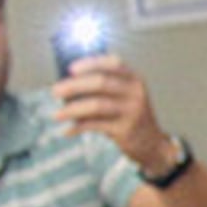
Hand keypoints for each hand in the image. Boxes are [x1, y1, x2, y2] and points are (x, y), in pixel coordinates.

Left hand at [52, 55, 171, 168]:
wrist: (150, 142)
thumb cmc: (128, 116)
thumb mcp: (123, 96)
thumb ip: (103, 88)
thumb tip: (67, 85)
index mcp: (133, 79)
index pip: (113, 64)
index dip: (91, 63)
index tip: (70, 68)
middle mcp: (135, 92)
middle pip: (101, 82)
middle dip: (74, 86)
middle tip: (55, 91)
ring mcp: (132, 111)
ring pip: (96, 105)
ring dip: (73, 109)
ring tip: (57, 115)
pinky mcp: (125, 129)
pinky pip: (96, 125)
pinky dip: (79, 127)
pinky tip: (68, 130)